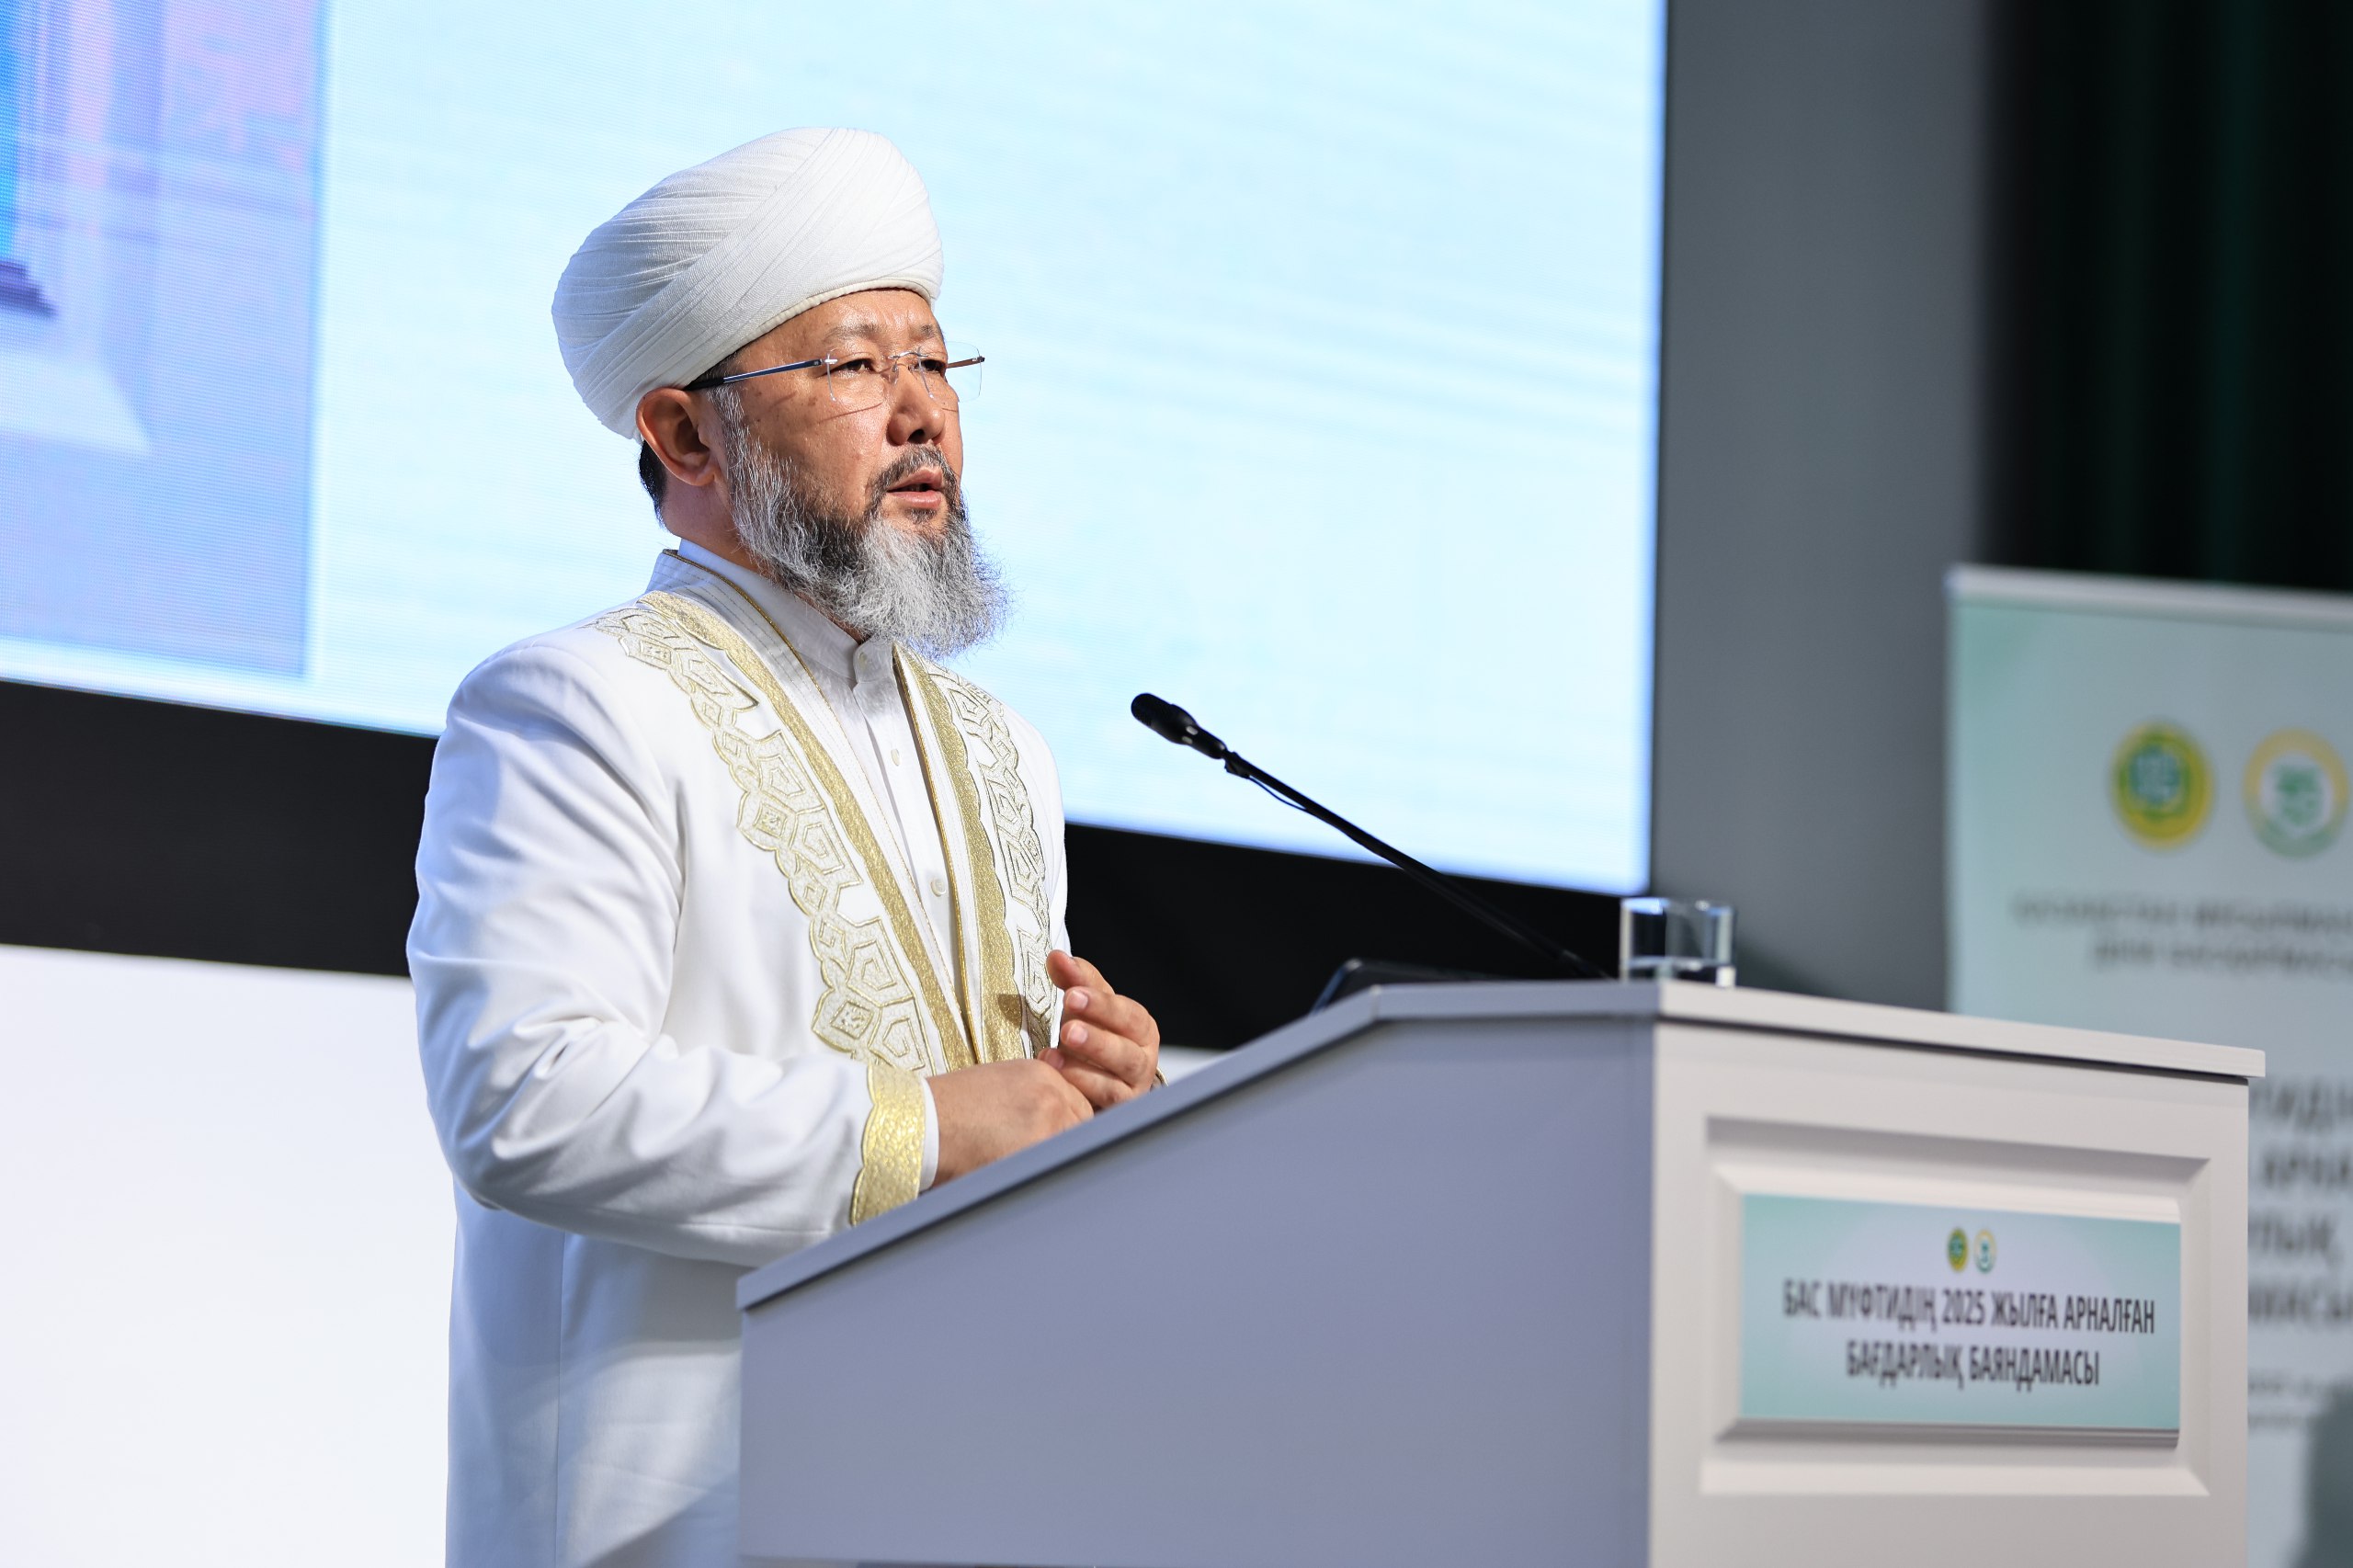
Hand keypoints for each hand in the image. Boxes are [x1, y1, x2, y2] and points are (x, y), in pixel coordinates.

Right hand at [929, 1058, 1090, 1183]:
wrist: (923, 1124)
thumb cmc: (949, 1108)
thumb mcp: (997, 1082)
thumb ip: (1032, 1094)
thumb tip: (1052, 1118)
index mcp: (1041, 1074)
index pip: (1077, 1101)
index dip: (1067, 1122)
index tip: (1055, 1134)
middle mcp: (1051, 1095)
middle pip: (1082, 1122)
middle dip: (1067, 1139)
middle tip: (1043, 1153)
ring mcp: (1049, 1123)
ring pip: (1074, 1145)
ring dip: (1056, 1156)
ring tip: (1027, 1164)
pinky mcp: (1038, 1151)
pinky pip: (1057, 1165)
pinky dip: (1046, 1172)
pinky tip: (1022, 1174)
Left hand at [1039, 949, 1160, 1108]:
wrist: (1096, 1082)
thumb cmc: (1093, 1036)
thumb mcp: (1085, 1006)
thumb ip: (1074, 981)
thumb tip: (1056, 956)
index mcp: (1139, 1026)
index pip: (1126, 1013)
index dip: (1100, 1004)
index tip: (1071, 993)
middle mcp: (1142, 1058)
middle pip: (1126, 1048)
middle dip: (1097, 1038)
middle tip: (1067, 1029)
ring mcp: (1132, 1088)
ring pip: (1116, 1079)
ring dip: (1086, 1067)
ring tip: (1054, 1055)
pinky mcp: (1116, 1110)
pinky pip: (1104, 1102)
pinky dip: (1082, 1089)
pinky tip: (1057, 1077)